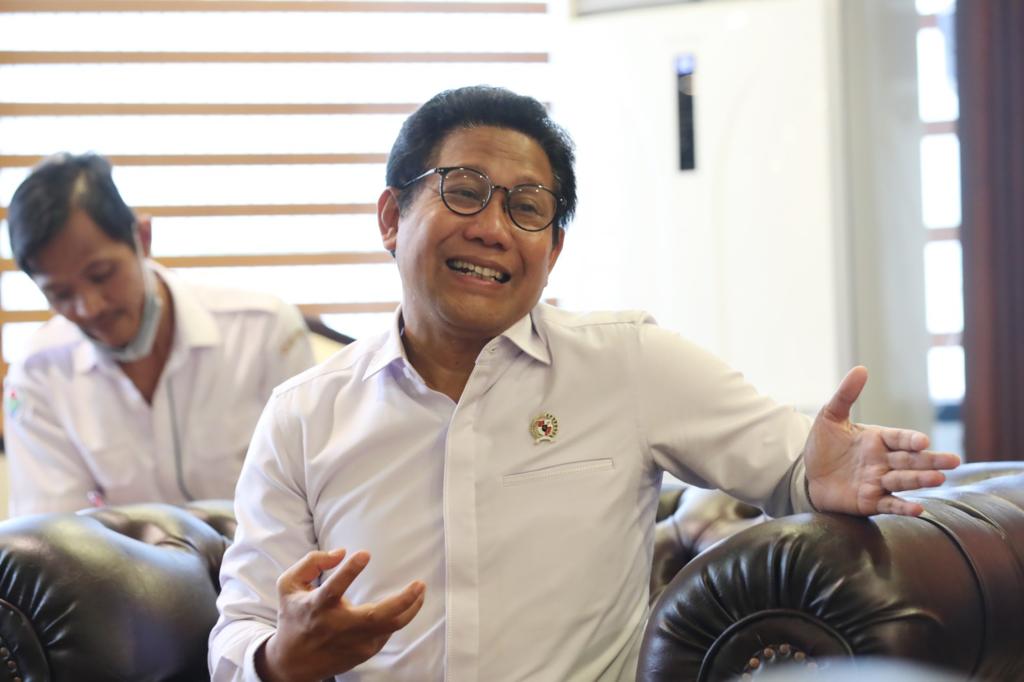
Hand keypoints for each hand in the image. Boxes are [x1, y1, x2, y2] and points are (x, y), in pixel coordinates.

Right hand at [256, 549, 425, 681]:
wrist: (292, 663)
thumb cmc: (293, 616)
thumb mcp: (288, 585)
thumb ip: (312, 562)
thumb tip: (342, 552)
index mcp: (317, 606)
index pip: (334, 588)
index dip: (350, 571)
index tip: (365, 554)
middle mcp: (338, 626)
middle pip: (376, 616)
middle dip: (402, 599)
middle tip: (420, 583)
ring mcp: (353, 642)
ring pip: (391, 626)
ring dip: (411, 608)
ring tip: (420, 591)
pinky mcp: (364, 652)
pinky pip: (388, 632)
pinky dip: (399, 617)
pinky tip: (405, 605)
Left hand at [804, 366, 960, 515]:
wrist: (808, 474)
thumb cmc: (823, 445)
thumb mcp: (830, 417)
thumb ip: (846, 395)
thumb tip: (861, 368)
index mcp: (878, 439)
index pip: (899, 438)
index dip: (910, 440)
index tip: (922, 441)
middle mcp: (883, 461)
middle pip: (910, 460)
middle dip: (930, 461)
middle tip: (953, 461)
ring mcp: (879, 482)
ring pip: (903, 480)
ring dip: (920, 480)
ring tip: (938, 479)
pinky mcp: (871, 501)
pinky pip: (890, 504)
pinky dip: (903, 507)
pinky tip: (919, 509)